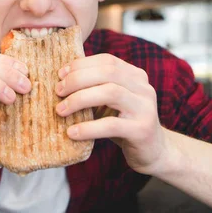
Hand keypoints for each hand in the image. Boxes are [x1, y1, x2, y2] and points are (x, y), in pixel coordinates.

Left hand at [55, 53, 168, 175]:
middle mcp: (143, 88)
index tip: (60, 75)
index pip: (106, 60)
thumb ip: (95, 87)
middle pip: (107, 72)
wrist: (153, 152)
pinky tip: (72, 132)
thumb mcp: (110, 101)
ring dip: (80, 99)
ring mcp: (145, 108)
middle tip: (58, 91)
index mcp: (135, 76)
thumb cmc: (123, 124)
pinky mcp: (142, 130)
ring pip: (110, 93)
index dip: (81, 64)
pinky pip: (111, 125)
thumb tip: (61, 78)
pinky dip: (88, 128)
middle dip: (77, 79)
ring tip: (60, 110)